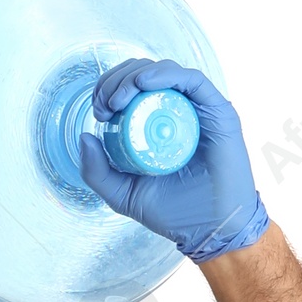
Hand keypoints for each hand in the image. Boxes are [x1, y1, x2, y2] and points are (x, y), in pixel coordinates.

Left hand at [79, 57, 268, 265]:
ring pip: (165, 71)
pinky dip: (165, 75)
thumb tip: (85, 137)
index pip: (131, 90)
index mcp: (158, 125)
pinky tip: (143, 84)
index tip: (99, 110)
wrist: (210, 230)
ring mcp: (198, 108)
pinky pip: (191, 80)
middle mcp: (178, 111)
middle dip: (117, 81)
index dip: (109, 88)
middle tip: (105, 106)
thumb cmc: (173, 213)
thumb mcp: (122, 194)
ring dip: (135, 77)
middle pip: (144, 74)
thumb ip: (98, 172)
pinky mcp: (217, 109)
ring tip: (118, 100)